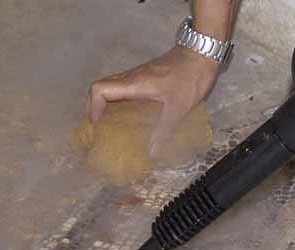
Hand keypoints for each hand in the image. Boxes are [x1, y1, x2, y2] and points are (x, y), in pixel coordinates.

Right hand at [87, 46, 219, 157]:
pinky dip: (120, 100)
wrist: (201, 52)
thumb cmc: (190, 78)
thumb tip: (151, 152)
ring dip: (108, 104)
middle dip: (96, 108)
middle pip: (101, 88)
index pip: (100, 89)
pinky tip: (131, 114)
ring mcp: (138, 74)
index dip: (93, 107)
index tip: (99, 125)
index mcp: (134, 84)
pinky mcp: (146, 74)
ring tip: (113, 125)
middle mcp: (131, 77)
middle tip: (102, 128)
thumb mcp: (178, 108)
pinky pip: (124, 87)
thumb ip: (163, 130)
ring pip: (112, 87)